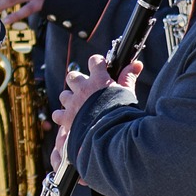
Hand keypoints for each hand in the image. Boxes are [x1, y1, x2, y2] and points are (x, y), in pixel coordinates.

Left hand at [51, 54, 142, 169]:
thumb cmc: (122, 112)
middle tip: (86, 91)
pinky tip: (69, 120)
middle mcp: (83, 89)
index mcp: (98, 80)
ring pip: (64, 95)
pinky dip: (62, 117)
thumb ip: (128, 78)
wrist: (112, 134)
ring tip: (79, 107)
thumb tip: (137, 64)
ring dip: (70, 99)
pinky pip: (58, 114)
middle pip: (72, 76)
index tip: (100, 69)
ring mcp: (73, 103)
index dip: (97, 64)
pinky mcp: (67, 118)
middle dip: (77, 82)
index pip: (94, 61)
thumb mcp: (127, 93)